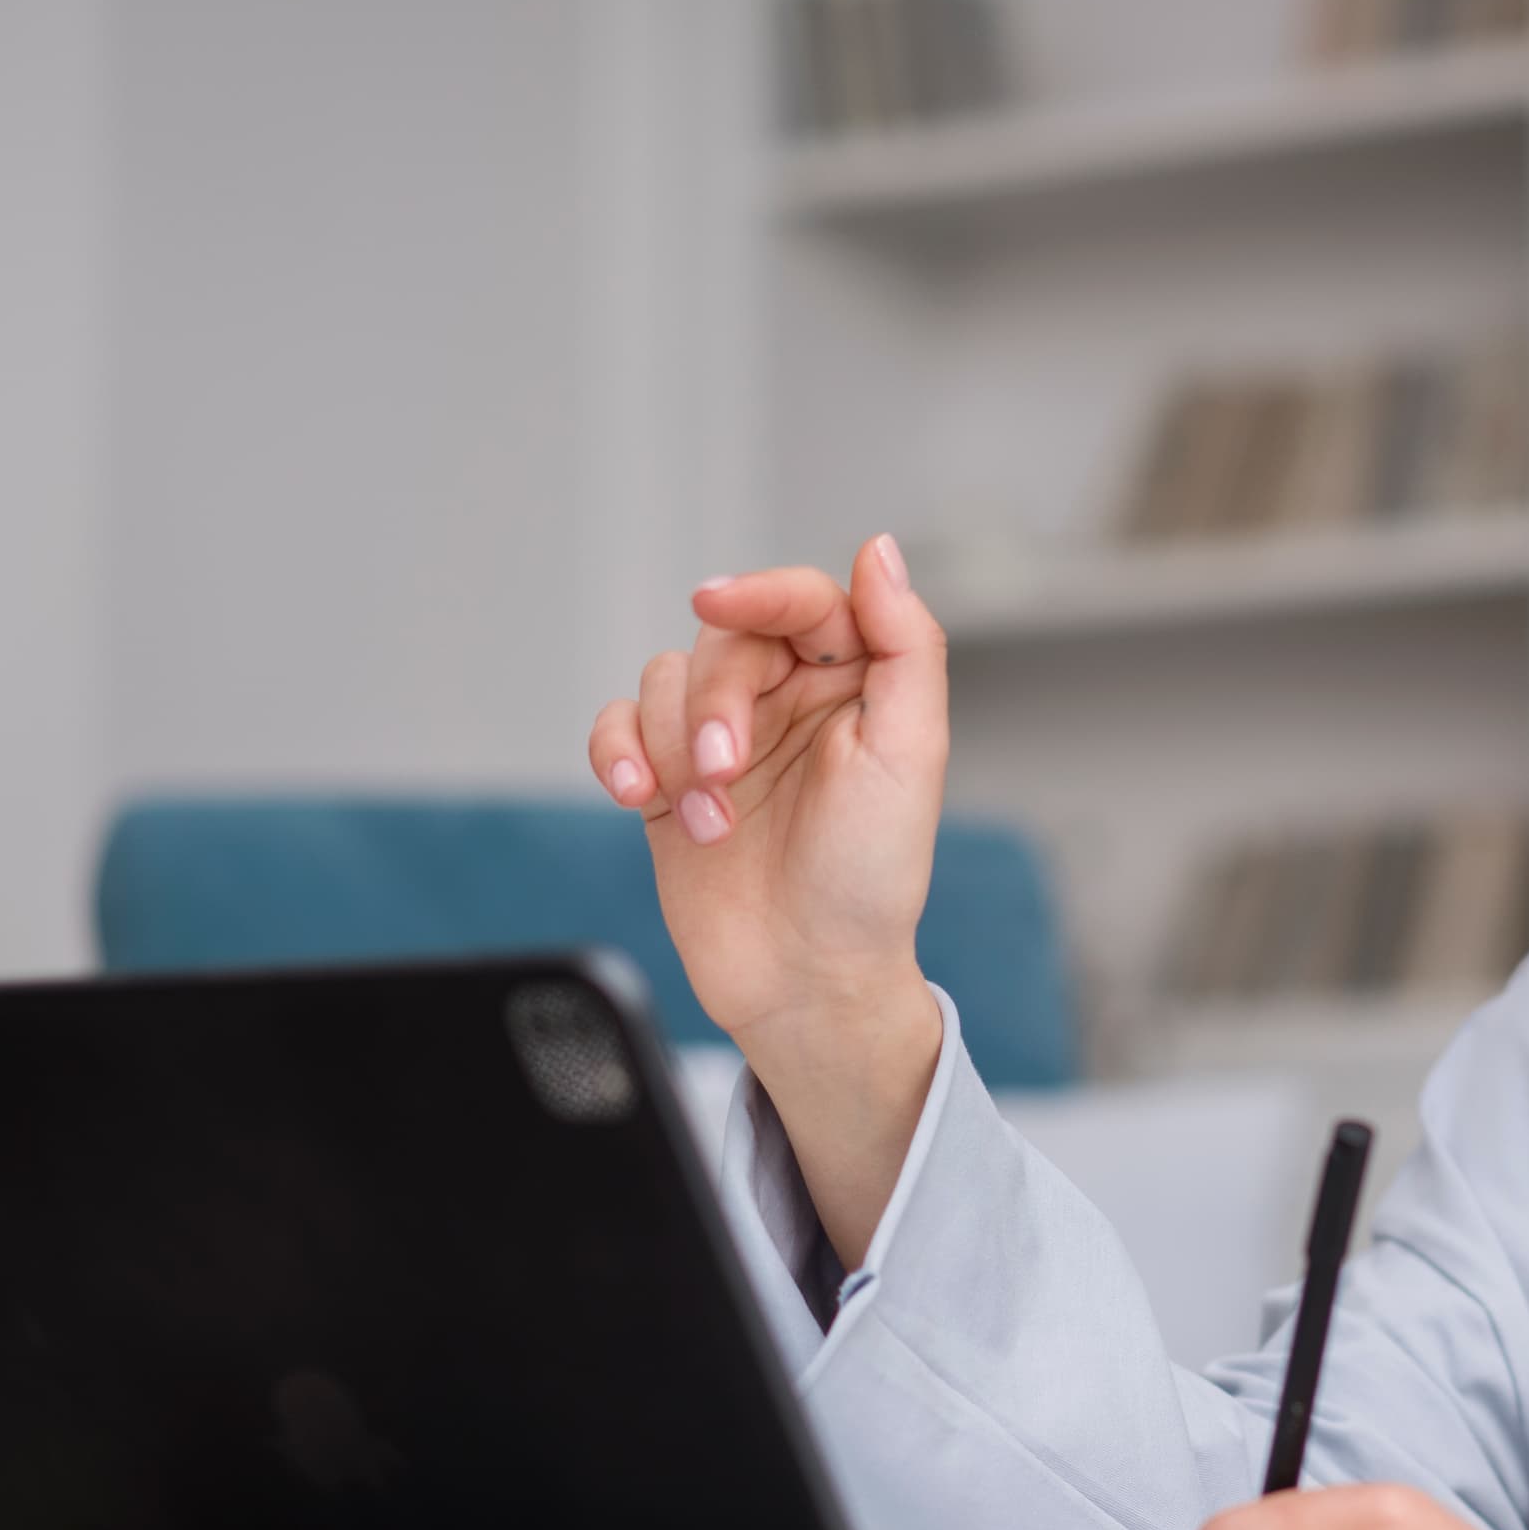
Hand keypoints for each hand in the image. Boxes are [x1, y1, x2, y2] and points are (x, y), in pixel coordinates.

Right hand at [587, 534, 944, 1056]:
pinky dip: (616, 752)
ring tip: (710, 820)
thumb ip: (905, 646)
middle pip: (724, 642)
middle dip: (715, 703)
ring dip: (674, 746)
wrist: (808, 979)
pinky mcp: (667, 781)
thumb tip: (879, 550)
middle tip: (726, 772)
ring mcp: (723, 739)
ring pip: (664, 680)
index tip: (717, 600)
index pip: (803, 601)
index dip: (760, 591)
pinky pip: (617, 728)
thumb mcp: (912, 756)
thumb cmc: (870, 878)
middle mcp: (788, 701)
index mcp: (855, 683)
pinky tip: (636, 796)